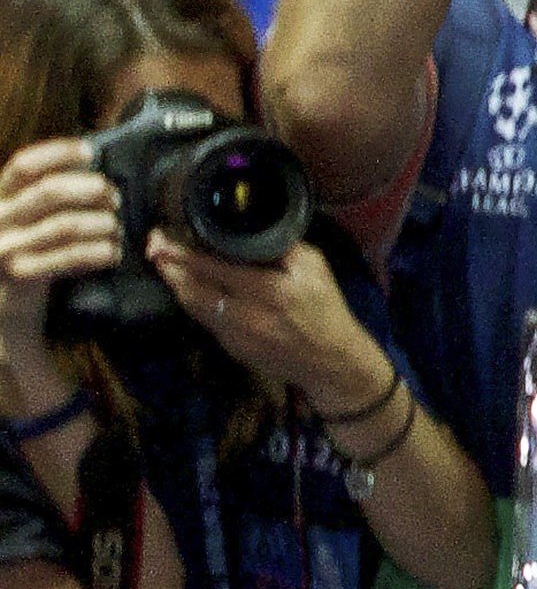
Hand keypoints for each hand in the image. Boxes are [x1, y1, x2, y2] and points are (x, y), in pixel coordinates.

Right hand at [0, 139, 115, 366]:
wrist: (3, 305)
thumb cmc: (24, 251)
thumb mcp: (24, 218)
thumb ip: (45, 195)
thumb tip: (90, 164)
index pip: (23, 165)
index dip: (57, 152)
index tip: (89, 151)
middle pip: (49, 191)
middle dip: (91, 189)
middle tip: (115, 198)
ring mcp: (6, 247)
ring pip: (66, 224)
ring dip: (103, 225)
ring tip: (116, 230)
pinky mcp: (22, 273)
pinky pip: (71, 256)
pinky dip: (100, 252)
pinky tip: (113, 254)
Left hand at [147, 237, 389, 405]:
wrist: (330, 360)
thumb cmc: (326, 310)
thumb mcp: (315, 269)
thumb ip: (284, 247)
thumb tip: (253, 227)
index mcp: (268, 290)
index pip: (214, 269)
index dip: (184, 254)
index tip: (164, 240)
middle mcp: (246, 315)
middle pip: (192, 290)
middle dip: (169, 269)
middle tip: (154, 249)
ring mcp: (235, 335)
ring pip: (193, 307)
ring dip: (176, 286)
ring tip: (165, 267)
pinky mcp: (231, 348)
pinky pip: (207, 320)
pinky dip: (196, 302)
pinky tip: (192, 289)